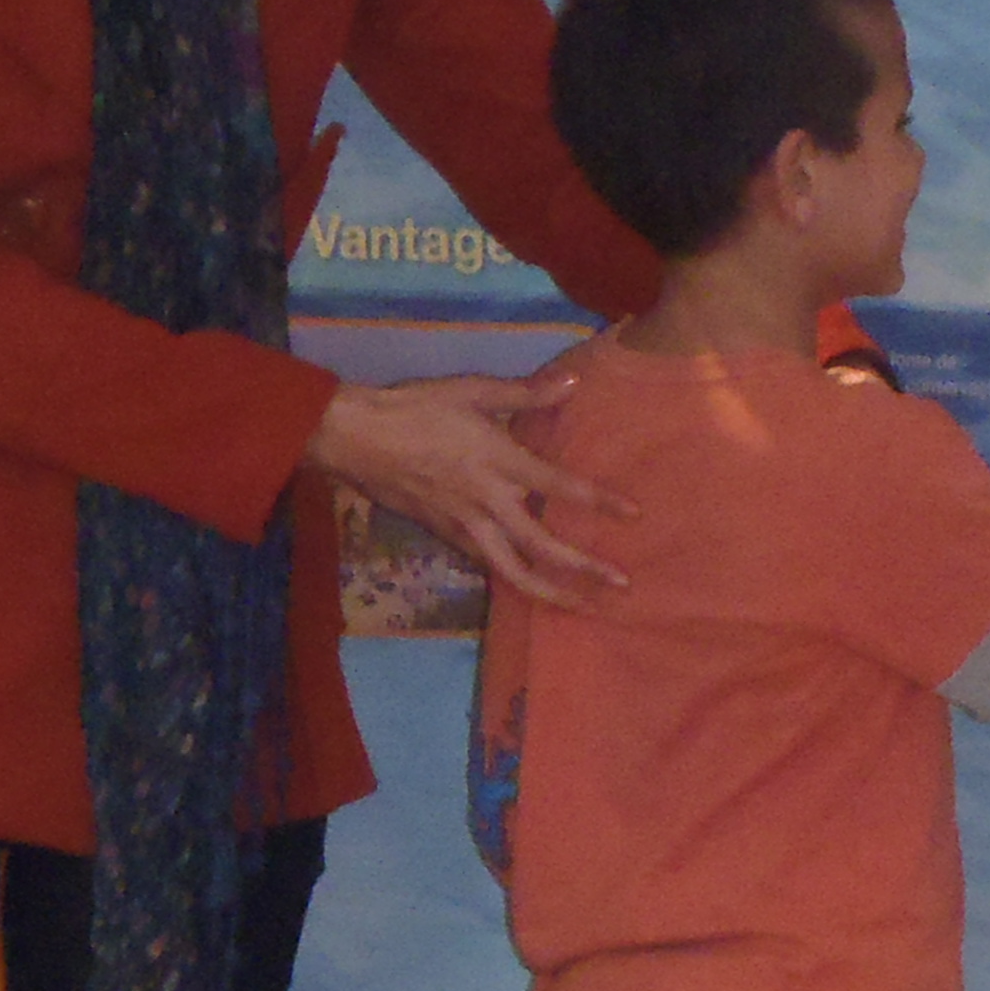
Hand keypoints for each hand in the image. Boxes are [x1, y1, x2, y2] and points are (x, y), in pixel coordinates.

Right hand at [300, 373, 630, 605]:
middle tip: (622, 586)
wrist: (356, 437)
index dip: (600, 501)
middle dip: (584, 568)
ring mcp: (465, 525)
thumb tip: (573, 383)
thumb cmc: (415, 407)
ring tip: (581, 607)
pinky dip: (512, 579)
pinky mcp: (445, 536)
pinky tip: (532, 584)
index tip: (634, 515)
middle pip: (543, 545)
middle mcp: (486, 501)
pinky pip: (487, 564)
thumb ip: (526, 393)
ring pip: (512, 571)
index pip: (561, 487)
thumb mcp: (473, 390)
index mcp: (498, 461)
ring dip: (550, 592)